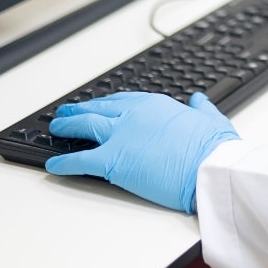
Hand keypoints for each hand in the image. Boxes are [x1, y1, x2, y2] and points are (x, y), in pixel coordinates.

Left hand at [45, 91, 239, 213]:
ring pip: (84, 127)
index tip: (99, 105)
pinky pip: (80, 160)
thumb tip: (198, 99)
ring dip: (66, 127)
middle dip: (79, 111)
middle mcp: (134, 114)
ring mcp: (121, 136)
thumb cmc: (213, 148)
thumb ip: (201, 107)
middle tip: (66, 113)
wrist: (209, 168)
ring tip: (56, 129)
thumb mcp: (211, 119)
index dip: (106, 104)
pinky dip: (63, 162)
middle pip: (98, 109)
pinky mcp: (113, 161)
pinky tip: (53, 164)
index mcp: (156, 104)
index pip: (122, 100)